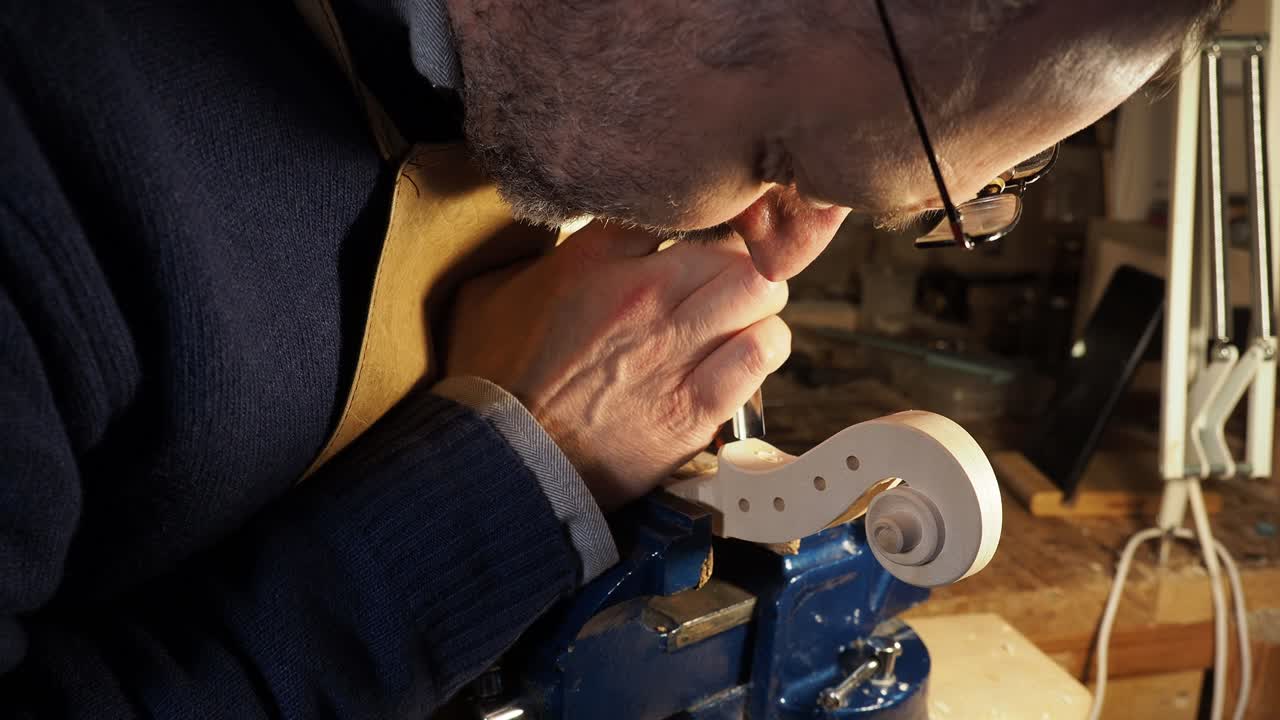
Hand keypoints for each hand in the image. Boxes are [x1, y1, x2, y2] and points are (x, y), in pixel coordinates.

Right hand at [444, 221, 789, 509]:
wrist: (506, 460)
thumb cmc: (500, 380)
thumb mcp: (500, 288)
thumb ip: (551, 252)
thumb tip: (582, 223)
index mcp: (597, 260)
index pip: (683, 209)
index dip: (701, 221)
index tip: (698, 240)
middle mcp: (643, 297)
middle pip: (736, 248)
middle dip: (740, 265)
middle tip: (727, 287)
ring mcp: (673, 351)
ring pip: (761, 293)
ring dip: (758, 306)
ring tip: (742, 321)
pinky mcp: (693, 406)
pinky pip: (759, 354)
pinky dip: (763, 348)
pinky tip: (746, 356)